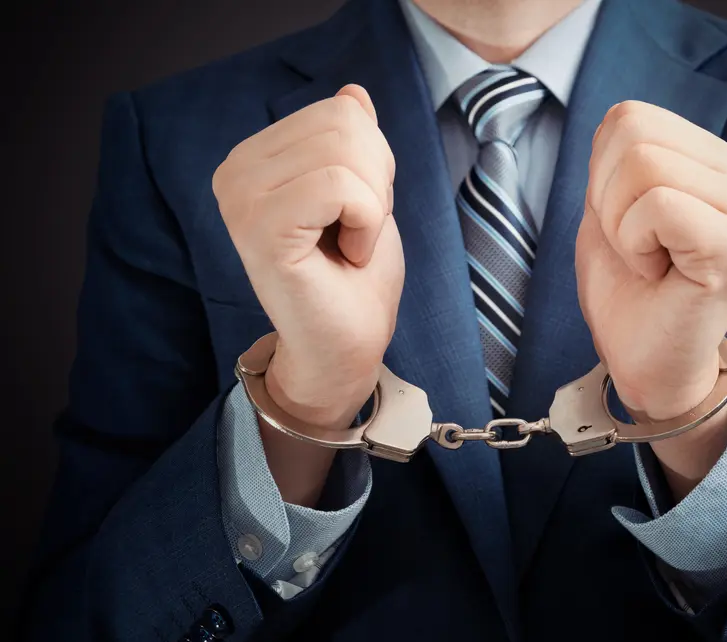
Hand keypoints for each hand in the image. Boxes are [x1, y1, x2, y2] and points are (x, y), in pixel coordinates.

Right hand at [213, 85, 401, 504]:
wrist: (345, 349)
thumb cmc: (354, 279)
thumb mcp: (365, 195)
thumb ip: (352, 144)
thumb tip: (353, 93)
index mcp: (254, 159)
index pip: (341, 111)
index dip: (374, 164)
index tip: (356, 215)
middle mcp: (235, 172)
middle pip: (346, 123)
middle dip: (377, 182)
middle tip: (356, 233)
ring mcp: (241, 199)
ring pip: (347, 151)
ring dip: (372, 206)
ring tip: (349, 245)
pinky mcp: (261, 228)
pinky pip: (341, 186)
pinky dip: (367, 222)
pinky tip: (347, 256)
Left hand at [576, 101, 726, 494]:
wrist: (643, 363)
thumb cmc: (628, 292)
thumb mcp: (609, 210)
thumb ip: (617, 160)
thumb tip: (618, 122)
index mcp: (712, 162)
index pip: (630, 116)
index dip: (601, 174)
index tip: (623, 225)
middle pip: (634, 132)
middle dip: (606, 196)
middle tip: (632, 246)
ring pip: (643, 164)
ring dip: (620, 224)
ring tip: (648, 260)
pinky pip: (659, 206)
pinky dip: (635, 244)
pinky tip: (657, 274)